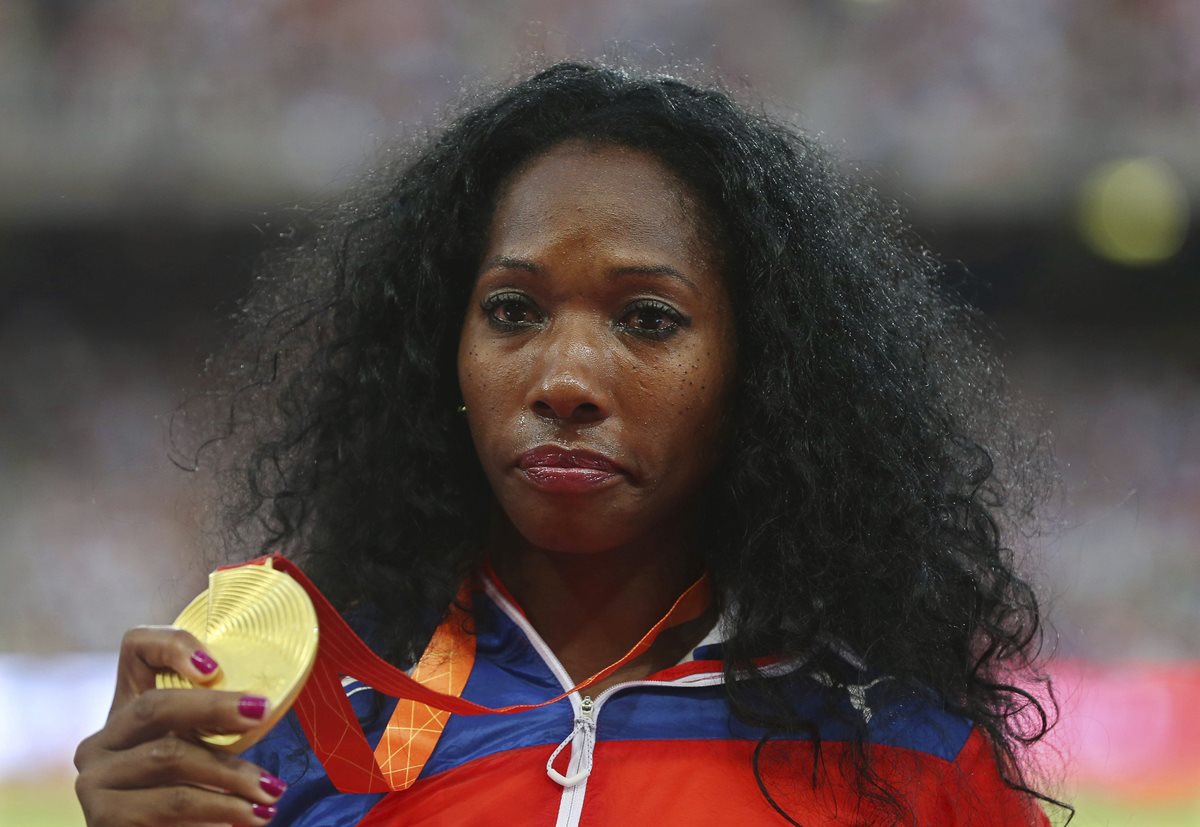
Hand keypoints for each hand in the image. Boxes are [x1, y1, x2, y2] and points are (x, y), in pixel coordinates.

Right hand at [74, 627, 286, 825]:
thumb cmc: (189, 799)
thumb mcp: (200, 754)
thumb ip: (216, 726)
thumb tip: (266, 705)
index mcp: (126, 711)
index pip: (136, 649)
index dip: (172, 645)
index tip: (214, 666)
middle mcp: (100, 742)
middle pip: (155, 705)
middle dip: (215, 707)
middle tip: (262, 712)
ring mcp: (95, 782)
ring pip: (169, 757)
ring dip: (231, 774)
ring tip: (272, 791)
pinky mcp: (105, 820)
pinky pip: (170, 806)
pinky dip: (217, 811)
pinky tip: (248, 817)